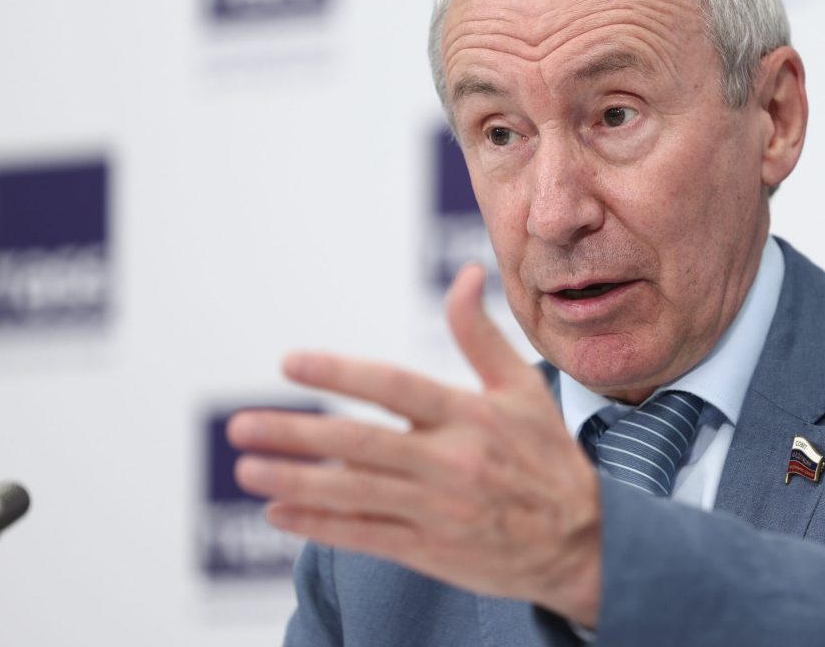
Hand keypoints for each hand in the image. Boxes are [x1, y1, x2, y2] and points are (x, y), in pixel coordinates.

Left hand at [226, 264, 601, 625]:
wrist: (584, 543)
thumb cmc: (548, 459)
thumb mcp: (522, 391)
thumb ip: (481, 335)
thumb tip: (467, 272)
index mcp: (471, 416)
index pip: (394, 386)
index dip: (340, 373)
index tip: (290, 362)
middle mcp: (451, 462)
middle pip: (360, 443)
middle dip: (296, 432)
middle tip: (240, 423)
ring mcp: (438, 510)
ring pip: (354, 493)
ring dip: (295, 480)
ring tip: (247, 468)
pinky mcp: (432, 551)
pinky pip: (367, 537)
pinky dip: (321, 527)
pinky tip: (281, 514)